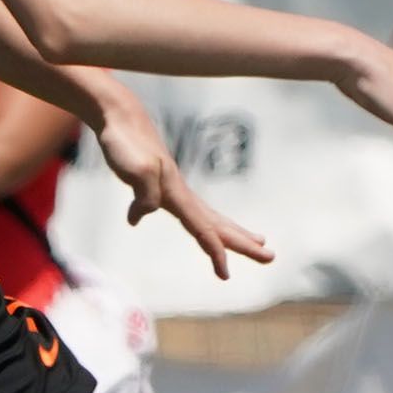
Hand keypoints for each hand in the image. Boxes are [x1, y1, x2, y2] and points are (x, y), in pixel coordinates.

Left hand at [93, 96, 276, 277]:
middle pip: (219, 225)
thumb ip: (142, 193)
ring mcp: (176, 188)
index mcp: (176, 194)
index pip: (202, 229)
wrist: (121, 117)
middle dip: (245, 243)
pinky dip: (205, 224)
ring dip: (234, 232)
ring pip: (212, 218)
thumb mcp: (133, 170)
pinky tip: (200, 226)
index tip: (225, 275)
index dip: (215, 252)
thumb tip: (139, 217)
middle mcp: (182, 194)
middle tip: (271, 257)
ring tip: (258, 240)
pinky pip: (193, 212)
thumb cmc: (125, 143)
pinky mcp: (165, 184)